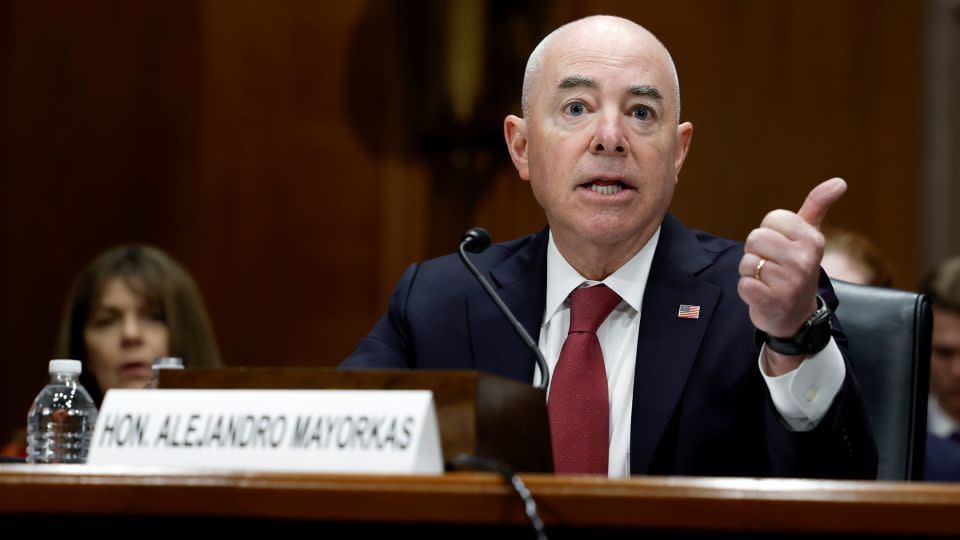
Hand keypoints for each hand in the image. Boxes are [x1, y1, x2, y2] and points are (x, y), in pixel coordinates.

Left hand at [737, 178, 846, 338]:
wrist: (796, 316)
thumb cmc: (796, 269)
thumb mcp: (809, 237)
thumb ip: (818, 207)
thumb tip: (840, 181)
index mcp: (812, 239)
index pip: (771, 219)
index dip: (769, 233)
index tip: (782, 247)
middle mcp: (804, 259)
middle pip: (755, 238)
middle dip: (756, 252)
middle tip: (772, 266)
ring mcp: (790, 282)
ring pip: (747, 262)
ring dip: (751, 272)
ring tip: (768, 281)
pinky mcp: (772, 300)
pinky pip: (743, 284)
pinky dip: (747, 290)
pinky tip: (763, 295)